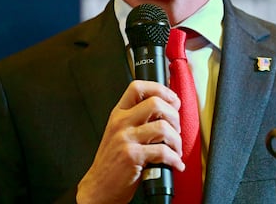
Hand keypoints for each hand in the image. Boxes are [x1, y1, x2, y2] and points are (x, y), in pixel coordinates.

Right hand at [76, 80, 183, 203]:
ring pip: (162, 127)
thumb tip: (168, 109)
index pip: (138, 87)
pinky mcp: (132, 156)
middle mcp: (121, 123)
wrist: (99, 187)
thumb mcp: (120, 133)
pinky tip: (175, 163)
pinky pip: (163, 151)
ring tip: (176, 149)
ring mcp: (125, 139)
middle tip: (176, 129)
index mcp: (119, 114)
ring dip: (176, 140)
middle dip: (174, 116)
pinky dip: (175, 159)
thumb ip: (138, 119)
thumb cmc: (113, 162)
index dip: (160, 89)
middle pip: (156, 103)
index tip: (173, 100)